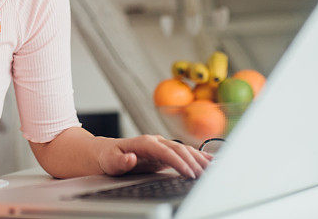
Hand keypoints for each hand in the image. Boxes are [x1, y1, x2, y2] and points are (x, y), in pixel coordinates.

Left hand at [97, 135, 213, 178]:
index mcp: (144, 142)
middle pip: (178, 149)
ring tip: (211, 169)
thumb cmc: (108, 157)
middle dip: (192, 162)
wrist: (106, 152)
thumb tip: (130, 158)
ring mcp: (161, 146)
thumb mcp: (110, 161)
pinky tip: (209, 161)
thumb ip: (120, 160)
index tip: (188, 172)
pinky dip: (197, 156)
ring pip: (183, 150)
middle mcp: (155, 142)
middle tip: (203, 176)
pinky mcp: (164, 153)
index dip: (178, 161)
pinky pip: (183, 154)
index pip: (165, 151)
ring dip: (198, 159)